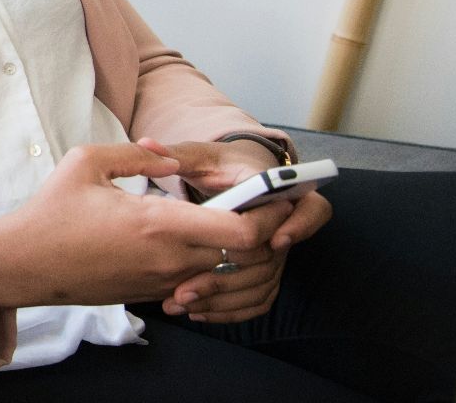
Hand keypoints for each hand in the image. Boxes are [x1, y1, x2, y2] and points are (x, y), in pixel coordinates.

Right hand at [0, 143, 275, 310]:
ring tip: (229, 219)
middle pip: (247, 256)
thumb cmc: (51, 211)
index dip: (268, 215)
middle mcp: (169, 258)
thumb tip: (170, 160)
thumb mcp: (86, 162)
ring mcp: (162, 281)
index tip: (269, 196)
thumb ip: (136, 154)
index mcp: (159, 223)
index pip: (243, 231)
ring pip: (226, 272)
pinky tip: (194, 241)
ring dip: (238, 251)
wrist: (24, 264)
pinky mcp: (152, 293)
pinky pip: (200, 283)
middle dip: (263, 231)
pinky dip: (212, 266)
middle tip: (258, 205)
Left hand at [137, 137, 333, 322]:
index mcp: (278, 191)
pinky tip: (197, 311)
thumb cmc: (219, 165)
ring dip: (225, 298)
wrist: (234, 178)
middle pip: (278, 258)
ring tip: (183, 301)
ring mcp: (276, 252)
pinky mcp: (265, 271)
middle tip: (193, 287)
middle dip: (236, 276)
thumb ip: (175, 153)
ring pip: (265, 284)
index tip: (274, 239)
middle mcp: (284, 225)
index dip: (297, 226)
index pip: (309, 209)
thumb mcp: (199, 156)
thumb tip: (146, 144)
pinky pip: (258, 298)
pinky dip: (231, 309)